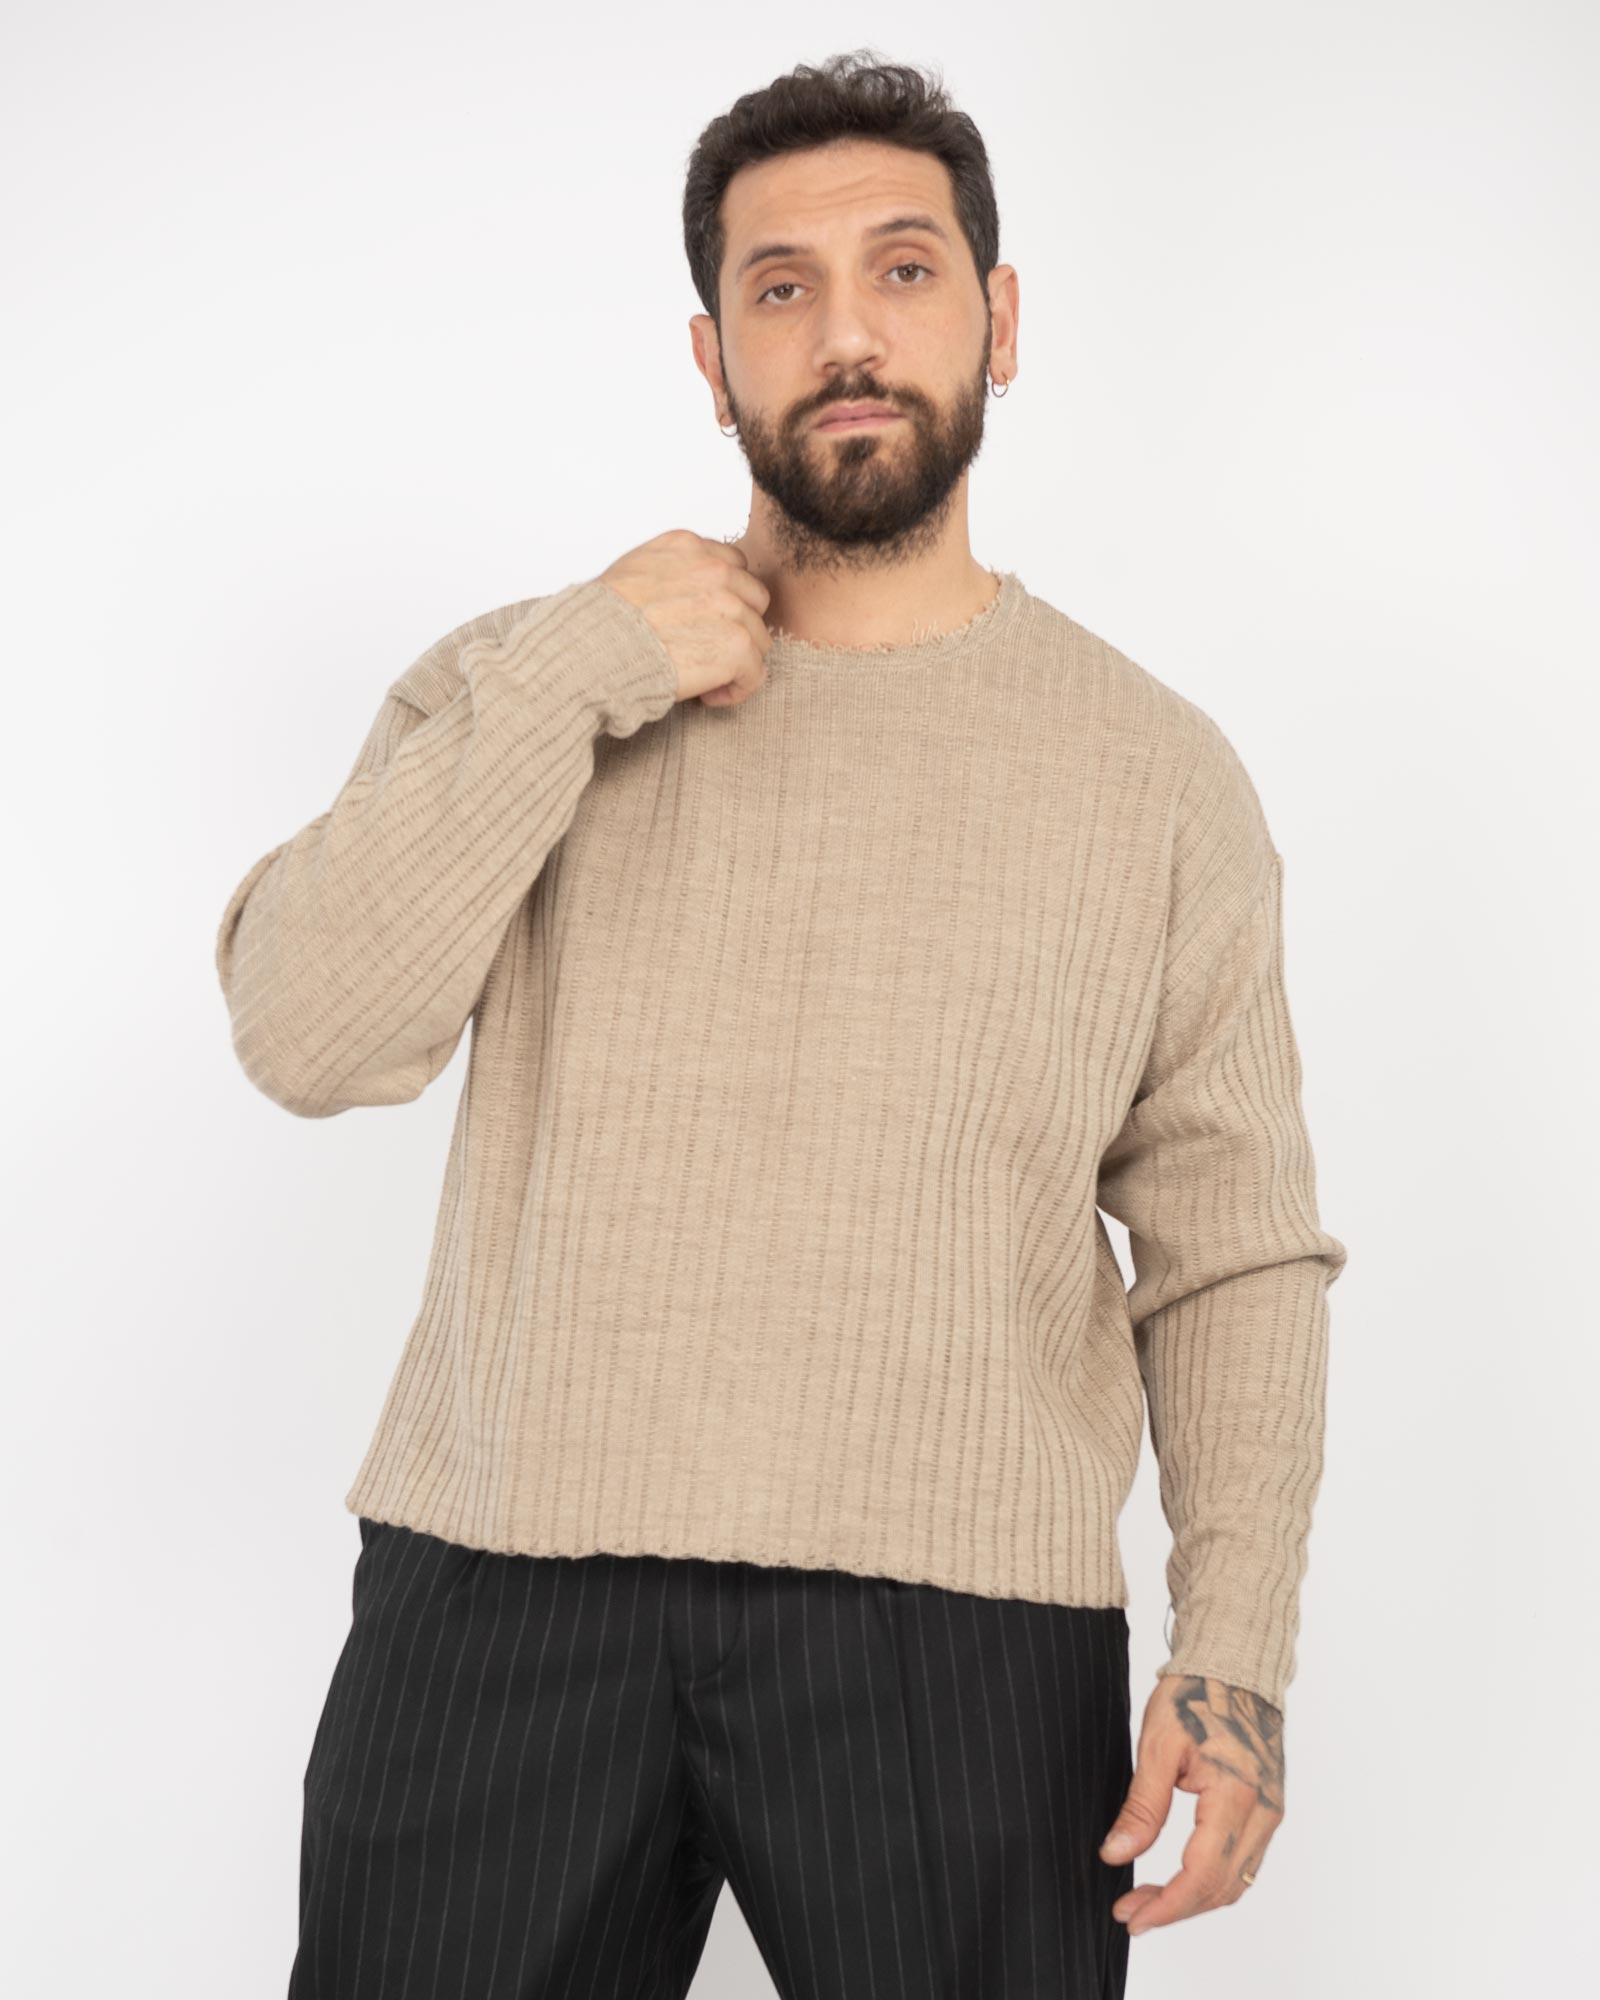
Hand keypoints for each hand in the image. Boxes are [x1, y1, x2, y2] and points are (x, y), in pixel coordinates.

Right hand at [594, 529, 771, 709]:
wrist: (595, 649)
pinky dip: (736, 690)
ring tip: (703, 679)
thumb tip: (683, 598)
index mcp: (688, 547)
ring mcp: (730, 606)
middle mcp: (714, 570)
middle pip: (754, 601)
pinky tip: (707, 695)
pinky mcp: (737, 644)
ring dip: (735, 662)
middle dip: (736, 628)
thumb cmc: (602, 622)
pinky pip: (756, 672)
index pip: (733, 567)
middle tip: (707, 653)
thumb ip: (670, 574)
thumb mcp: (633, 573)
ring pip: (759, 639)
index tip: (704, 624)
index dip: (725, 600)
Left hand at [1099, 1674, 1284, 1937]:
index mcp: (1236, 1795)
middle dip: (1174, 1909)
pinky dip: (1212, 1880)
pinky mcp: (1270, 1809)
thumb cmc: (1195, 1694)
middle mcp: (1263, 1812)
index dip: (1166, 1906)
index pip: (1202, 1874)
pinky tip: (1180, 1878)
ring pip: (1236, 1882)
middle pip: (1221, 1888)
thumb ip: (1141, 1807)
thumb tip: (1115, 1855)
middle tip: (1130, 1912)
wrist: (1235, 1666)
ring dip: (1193, 1899)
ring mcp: (1271, 1813)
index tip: (1131, 1918)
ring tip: (1148, 1900)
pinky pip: (1244, 1862)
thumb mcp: (1157, 1746)